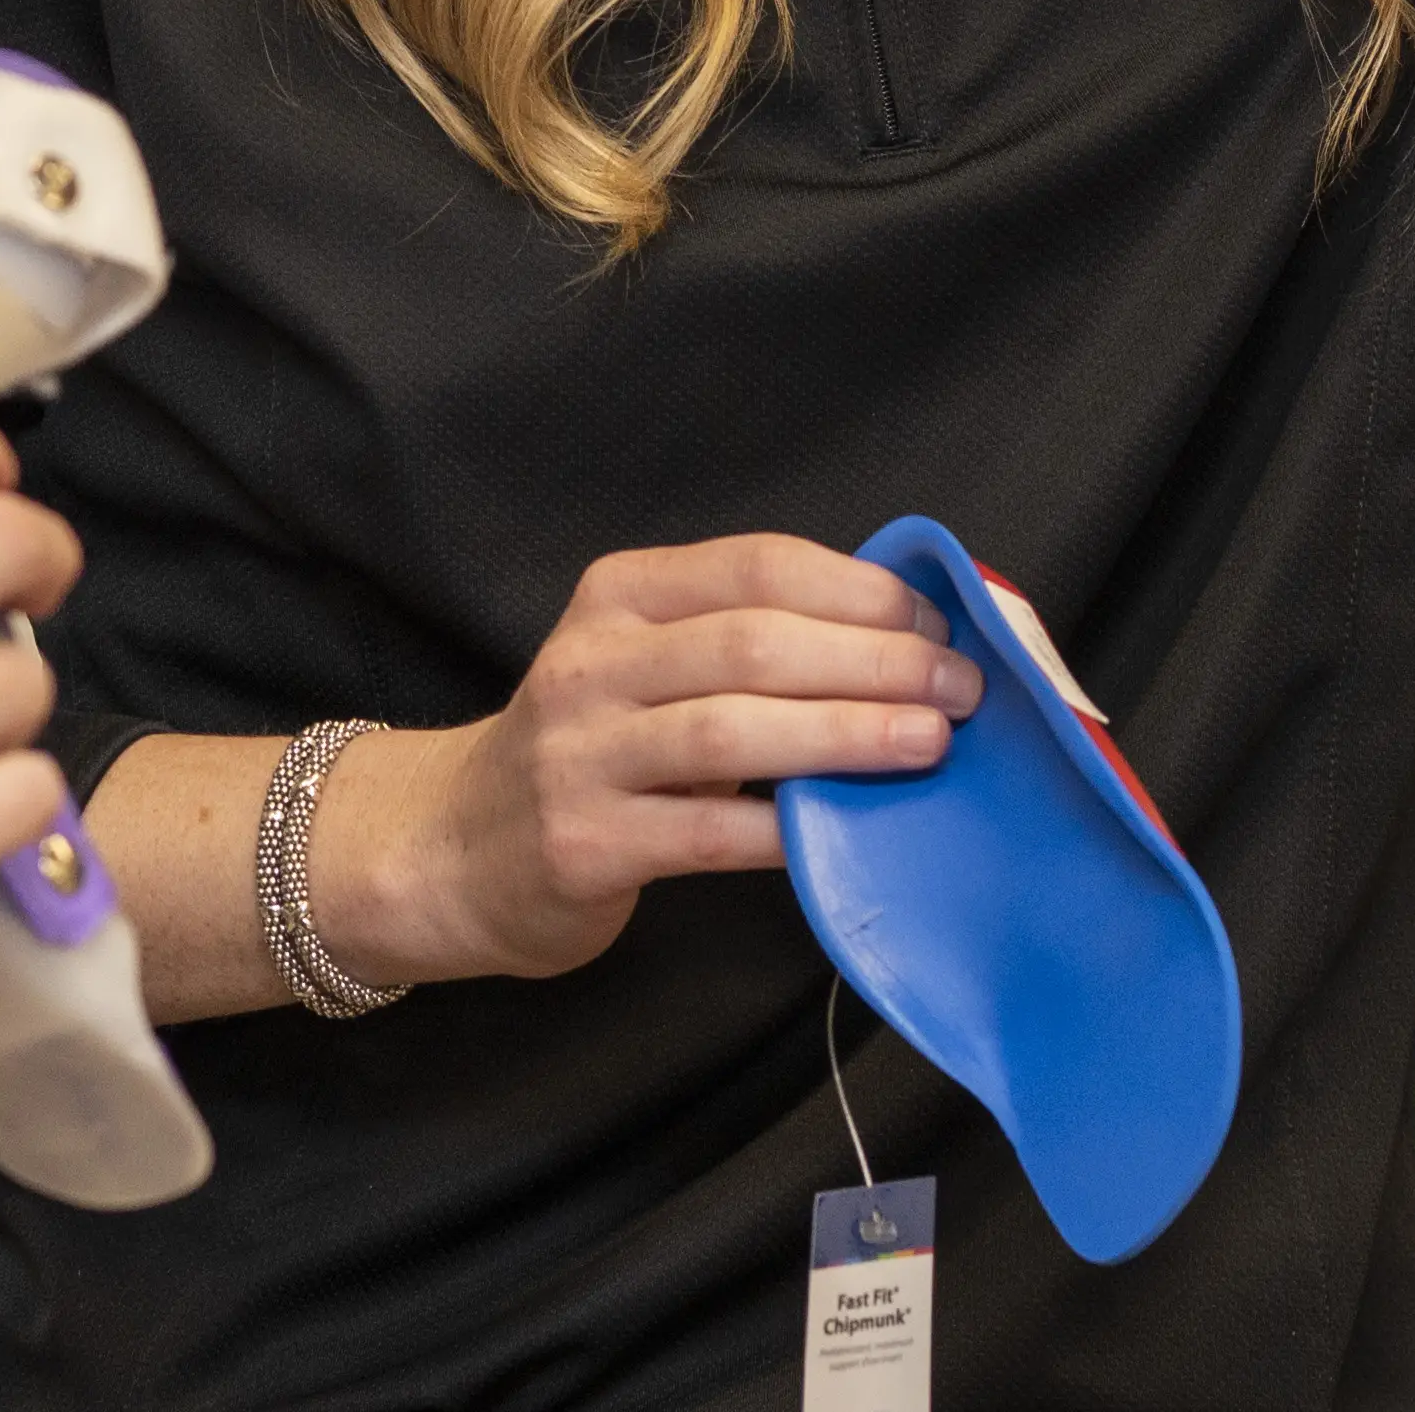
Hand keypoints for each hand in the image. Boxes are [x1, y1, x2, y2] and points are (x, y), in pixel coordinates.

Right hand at [323, 537, 979, 989]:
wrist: (456, 848)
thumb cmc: (591, 750)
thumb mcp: (643, 664)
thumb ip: (741, 641)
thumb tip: (903, 640)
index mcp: (619, 596)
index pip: (756, 565)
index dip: (860, 590)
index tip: (938, 623)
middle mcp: (591, 661)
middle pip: (754, 643)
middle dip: (874, 660)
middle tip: (959, 688)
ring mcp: (581, 752)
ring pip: (733, 729)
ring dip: (846, 734)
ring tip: (928, 744)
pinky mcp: (584, 842)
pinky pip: (708, 832)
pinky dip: (788, 829)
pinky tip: (848, 831)